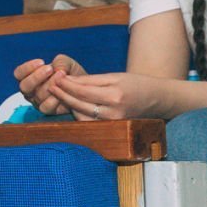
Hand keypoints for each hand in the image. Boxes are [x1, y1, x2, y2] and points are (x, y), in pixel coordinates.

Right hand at [15, 54, 85, 115]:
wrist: (84, 88)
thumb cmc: (71, 74)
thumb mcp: (67, 63)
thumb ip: (60, 62)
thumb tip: (56, 68)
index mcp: (29, 78)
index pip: (19, 73)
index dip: (27, 67)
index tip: (41, 61)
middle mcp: (31, 91)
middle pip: (24, 86)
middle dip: (36, 77)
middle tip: (50, 69)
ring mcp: (38, 102)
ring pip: (37, 96)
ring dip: (50, 85)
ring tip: (62, 76)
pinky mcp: (48, 111)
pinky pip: (46, 107)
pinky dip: (54, 99)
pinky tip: (62, 91)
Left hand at [49, 70, 171, 121]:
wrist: (156, 100)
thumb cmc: (135, 84)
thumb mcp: (114, 76)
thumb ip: (90, 80)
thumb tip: (66, 79)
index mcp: (115, 96)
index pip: (83, 91)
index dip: (66, 84)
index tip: (56, 77)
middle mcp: (113, 113)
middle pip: (79, 105)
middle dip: (62, 94)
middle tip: (50, 84)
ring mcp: (112, 124)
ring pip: (81, 116)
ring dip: (68, 104)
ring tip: (58, 92)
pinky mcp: (111, 130)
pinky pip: (88, 123)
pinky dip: (77, 114)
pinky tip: (71, 104)